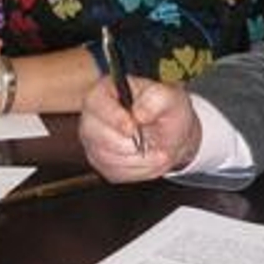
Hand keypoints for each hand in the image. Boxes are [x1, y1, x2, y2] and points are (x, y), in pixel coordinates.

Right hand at [78, 75, 200, 181]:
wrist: (171, 134)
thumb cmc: (165, 111)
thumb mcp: (169, 97)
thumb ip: (156, 99)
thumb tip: (139, 113)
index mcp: (105, 92)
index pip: (96, 103)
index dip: (114, 117)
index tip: (133, 128)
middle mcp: (93, 117)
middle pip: (96, 134)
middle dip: (129, 144)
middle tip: (151, 143)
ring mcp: (93, 141)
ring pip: (107, 157)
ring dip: (138, 159)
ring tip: (156, 151)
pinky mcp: (100, 162)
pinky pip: (114, 171)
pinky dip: (137, 169)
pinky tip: (148, 159)